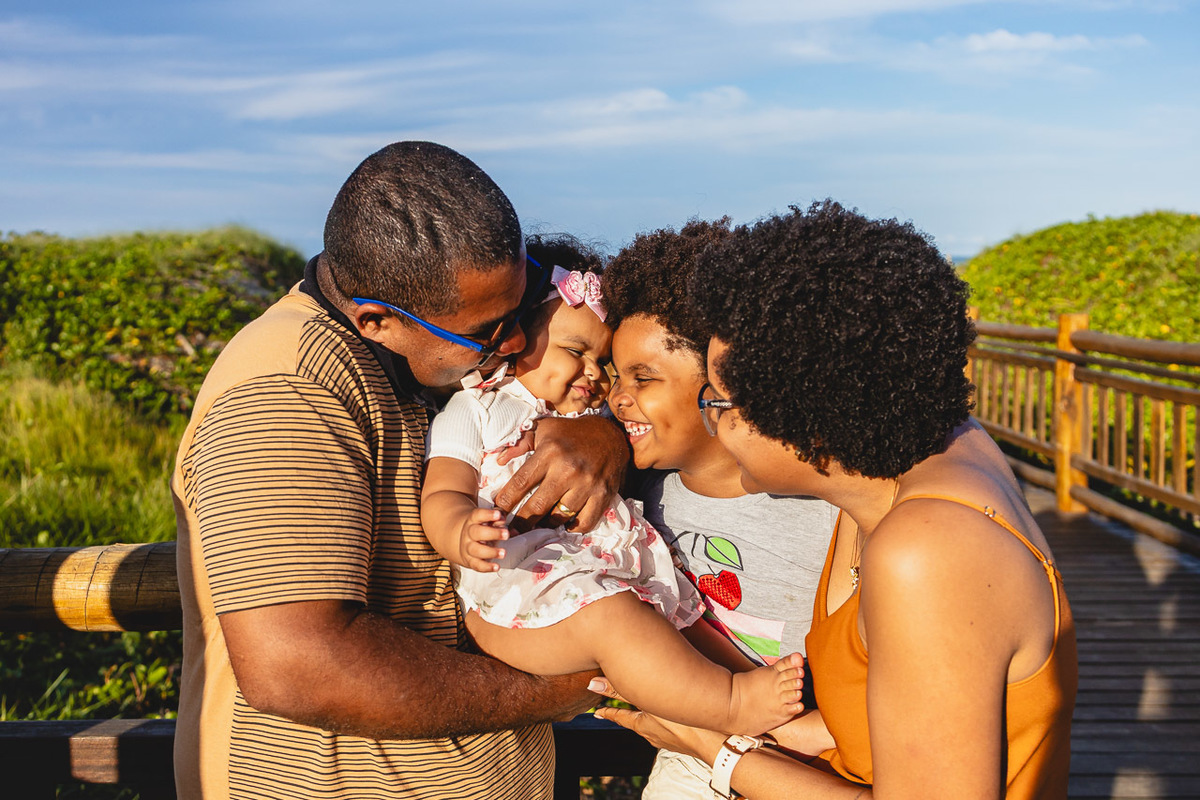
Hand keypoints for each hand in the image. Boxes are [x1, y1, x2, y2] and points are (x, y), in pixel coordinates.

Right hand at [458, 508, 509, 571]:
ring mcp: (468, 547)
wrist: (463, 540)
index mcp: (473, 520)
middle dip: (492, 533)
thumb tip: (512, 528)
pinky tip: (496, 566)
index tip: (498, 514)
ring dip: (490, 552)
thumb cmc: (482, 528)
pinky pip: (477, 565)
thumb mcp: (489, 520)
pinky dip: (487, 567)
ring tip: (503, 552)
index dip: (487, 514)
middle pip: (476, 532)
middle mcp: (469, 533)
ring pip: (475, 550)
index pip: (478, 515)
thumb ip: (500, 520)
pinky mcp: (470, 560)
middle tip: (506, 534)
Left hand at [492, 416, 627, 531]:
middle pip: (537, 506)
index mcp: (550, 452)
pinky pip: (584, 522)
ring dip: (546, 525)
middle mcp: (568, 469)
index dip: (505, 501)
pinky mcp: (604, 495)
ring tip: (537, 527)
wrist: (611, 434)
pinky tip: (564, 525)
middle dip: (521, 522)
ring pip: (559, 517)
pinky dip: (572, 528)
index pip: (520, 483)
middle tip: (512, 530)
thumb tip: (498, 461)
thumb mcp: (543, 429)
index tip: (497, 512)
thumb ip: (520, 444)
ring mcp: (587, 484)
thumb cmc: (570, 433)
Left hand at [589, 677, 724, 762]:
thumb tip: (592, 684)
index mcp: (644, 726)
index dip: (608, 712)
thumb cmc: (686, 723)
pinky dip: (667, 718)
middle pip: (637, 720)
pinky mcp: (687, 738)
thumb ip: (622, 690)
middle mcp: (654, 735)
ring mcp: (671, 739)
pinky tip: (675, 715)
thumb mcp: (649, 701)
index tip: (597, 712)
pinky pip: (671, 726)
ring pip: (655, 723)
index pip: (620, 717)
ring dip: (651, 714)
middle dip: (629, 712)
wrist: (720, 746)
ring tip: (651, 706)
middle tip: (622, 707)